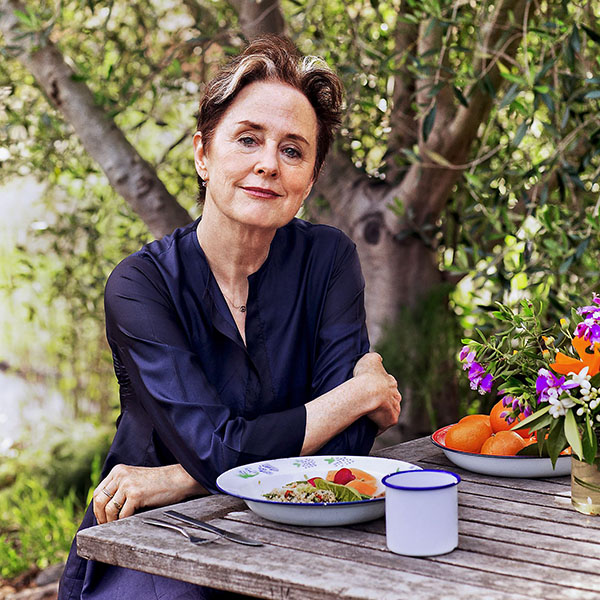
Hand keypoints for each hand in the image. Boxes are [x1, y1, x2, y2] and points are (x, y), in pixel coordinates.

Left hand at [93, 464, 207, 523]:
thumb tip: (104, 509)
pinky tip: (129, 522)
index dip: (97, 508)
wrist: (178, 479)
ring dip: (111, 522)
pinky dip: (123, 522)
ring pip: (109, 509)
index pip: (98, 491)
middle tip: (105, 526)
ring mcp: (128, 484)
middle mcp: (120, 475)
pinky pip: (122, 515)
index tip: (101, 518)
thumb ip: (120, 488)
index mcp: (118, 470)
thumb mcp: (135, 479)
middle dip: (101, 517)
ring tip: (117, 526)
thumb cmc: (159, 483)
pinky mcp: (136, 494)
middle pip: (99, 500)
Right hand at [353, 353, 401, 433]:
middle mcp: (395, 394)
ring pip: (388, 413)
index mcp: (390, 381)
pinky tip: (368, 428)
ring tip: (367, 417)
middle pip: (391, 400)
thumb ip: (375, 359)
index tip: (370, 391)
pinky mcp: (390, 420)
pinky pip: (382, 426)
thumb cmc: (366, 375)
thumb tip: (377, 359)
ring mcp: (394, 408)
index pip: (388, 385)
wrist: (367, 390)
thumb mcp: (370, 359)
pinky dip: (376, 428)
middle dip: (383, 403)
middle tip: (369, 404)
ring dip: (380, 416)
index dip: (379, 388)